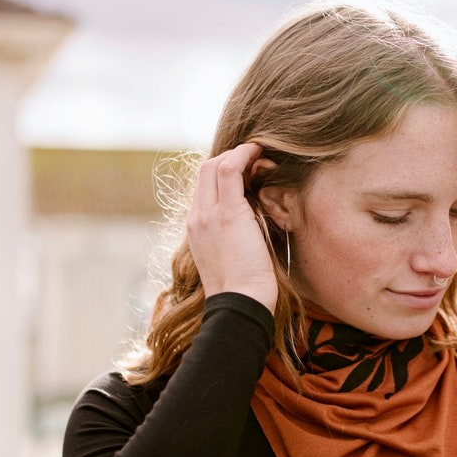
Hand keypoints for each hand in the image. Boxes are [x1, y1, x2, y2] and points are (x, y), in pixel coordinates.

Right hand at [187, 143, 277, 312]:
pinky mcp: (227, 213)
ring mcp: (209, 214)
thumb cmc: (243, 290)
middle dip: (230, 158)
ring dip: (239, 154)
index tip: (245, 172)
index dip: (222, 173)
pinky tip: (259, 153)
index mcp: (196, 230)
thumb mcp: (231, 260)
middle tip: (254, 159)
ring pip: (214, 165)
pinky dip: (244, 155)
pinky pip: (230, 169)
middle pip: (205, 171)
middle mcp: (197, 218)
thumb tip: (249, 230)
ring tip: (260, 156)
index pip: (203, 188)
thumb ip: (233, 239)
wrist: (240, 303)